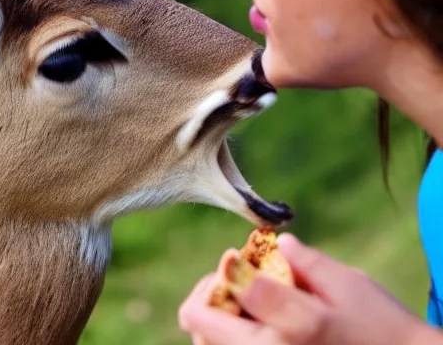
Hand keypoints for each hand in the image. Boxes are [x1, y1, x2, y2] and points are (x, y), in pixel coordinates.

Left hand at [178, 234, 432, 344]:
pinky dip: (226, 340)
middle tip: (236, 287)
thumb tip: (272, 245)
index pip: (231, 288)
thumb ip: (302, 261)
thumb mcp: (346, 283)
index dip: (228, 269)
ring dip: (214, 323)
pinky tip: (255, 330)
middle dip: (210, 297)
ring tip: (245, 311)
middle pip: (199, 324)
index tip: (240, 262)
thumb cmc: (380, 326)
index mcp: (295, 325)